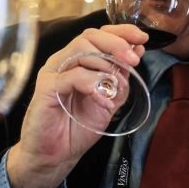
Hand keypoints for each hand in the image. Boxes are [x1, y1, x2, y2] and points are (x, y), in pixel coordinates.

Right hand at [7, 24, 147, 187]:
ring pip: (80, 50)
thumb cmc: (78, 127)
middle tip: (134, 61)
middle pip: (89, 36)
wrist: (56, 155)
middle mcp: (64, 61)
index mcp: (78, 61)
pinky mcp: (46, 88)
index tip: (142, 38)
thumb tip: (137, 51)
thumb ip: (121, 77)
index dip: (121, 32)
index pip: (99, 34)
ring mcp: (53, 72)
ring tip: (116, 85)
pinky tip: (103, 101)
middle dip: (117, 45)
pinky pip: (72, 76)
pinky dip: (92, 85)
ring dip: (105, 64)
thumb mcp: (109, 100)